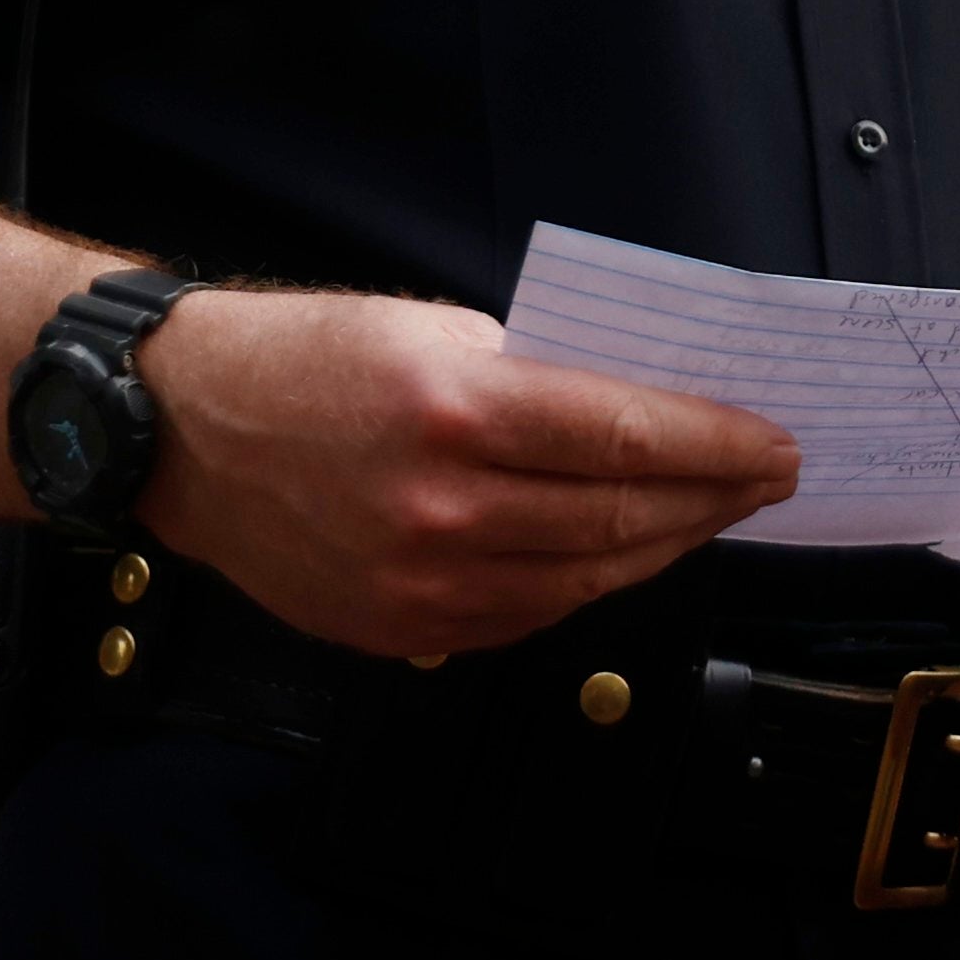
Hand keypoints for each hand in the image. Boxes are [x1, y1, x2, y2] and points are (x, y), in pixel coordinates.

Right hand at [134, 288, 800, 658]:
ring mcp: (419, 584)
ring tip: (710, 515)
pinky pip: (526, 617)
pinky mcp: (399, 631)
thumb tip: (646, 410)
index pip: (627, 438)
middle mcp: (440, 508)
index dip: (718, 446)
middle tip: (767, 480)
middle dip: (713, 499)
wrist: (181, 431)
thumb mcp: (432, 328)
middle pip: (620, 518)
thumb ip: (538, 374)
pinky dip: (588, 585)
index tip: (777, 444)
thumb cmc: (306, 359)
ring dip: (663, 547)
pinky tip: (623, 553)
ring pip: (584, 579)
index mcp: (454, 410)